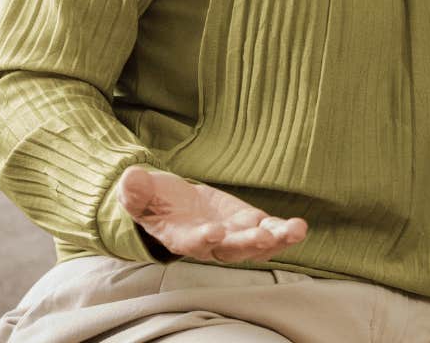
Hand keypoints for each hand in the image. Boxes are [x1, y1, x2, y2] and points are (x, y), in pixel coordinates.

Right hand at [115, 165, 308, 262]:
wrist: (172, 203)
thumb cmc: (153, 199)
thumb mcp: (140, 191)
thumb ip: (136, 189)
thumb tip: (131, 179)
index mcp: (181, 237)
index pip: (192, 243)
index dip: (203, 239)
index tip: (213, 232)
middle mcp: (210, 244)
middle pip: (231, 250)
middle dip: (248, 244)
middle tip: (263, 237)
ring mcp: (232, 236)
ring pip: (256, 245)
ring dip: (276, 240)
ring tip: (294, 231)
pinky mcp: (248, 224)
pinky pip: (269, 231)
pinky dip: (283, 231)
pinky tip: (299, 227)